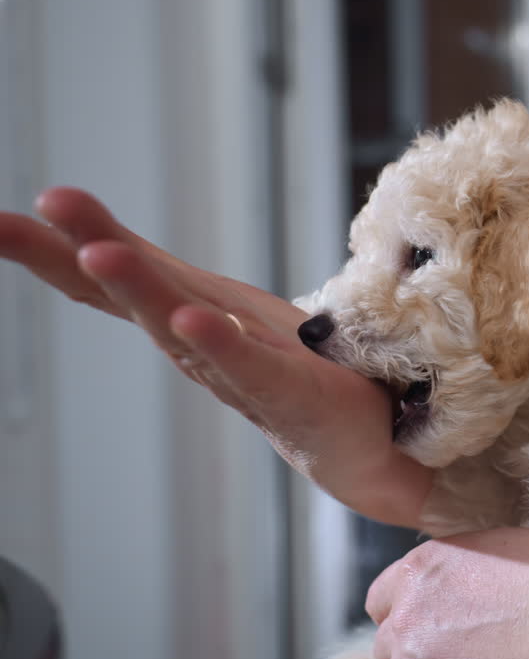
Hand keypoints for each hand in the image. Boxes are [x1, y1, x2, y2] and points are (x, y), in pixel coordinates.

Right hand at [0, 187, 431, 526]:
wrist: (365, 439)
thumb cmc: (292, 365)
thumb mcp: (221, 302)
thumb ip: (167, 277)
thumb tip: (103, 235)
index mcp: (184, 311)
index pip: (107, 277)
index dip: (53, 247)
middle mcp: (199, 342)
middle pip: (129, 296)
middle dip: (72, 257)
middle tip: (20, 219)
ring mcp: (240, 370)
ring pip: (180, 327)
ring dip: (141, 290)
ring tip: (98, 254)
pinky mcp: (291, 393)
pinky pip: (252, 366)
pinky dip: (221, 343)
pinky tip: (193, 321)